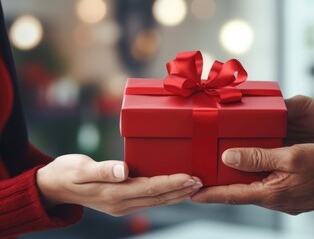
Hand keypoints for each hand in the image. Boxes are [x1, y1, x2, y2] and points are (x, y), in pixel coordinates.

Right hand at [37, 154, 202, 215]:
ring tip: (194, 187)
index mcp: (113, 194)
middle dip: (180, 190)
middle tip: (200, 181)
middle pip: (157, 198)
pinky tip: (175, 191)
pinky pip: (148, 200)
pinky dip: (165, 196)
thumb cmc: (66, 172)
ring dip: (176, 194)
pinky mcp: (121, 202)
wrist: (53, 186)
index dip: (172, 183)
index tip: (190, 177)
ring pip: (155, 201)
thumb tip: (123, 170)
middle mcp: (120, 203)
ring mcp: (121, 206)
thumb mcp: (80, 168)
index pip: (150, 189)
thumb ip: (103, 170)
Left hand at [192, 145, 313, 214]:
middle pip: (238, 192)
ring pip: (250, 190)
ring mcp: (280, 200)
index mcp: (269, 192)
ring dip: (233, 184)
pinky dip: (250, 180)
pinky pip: (262, 187)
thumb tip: (228, 156)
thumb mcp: (290, 156)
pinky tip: (247, 171)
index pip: (231, 194)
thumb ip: (258, 157)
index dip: (209, 194)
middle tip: (198, 181)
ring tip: (216, 174)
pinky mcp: (287, 196)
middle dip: (217, 189)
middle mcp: (272, 200)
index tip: (190, 194)